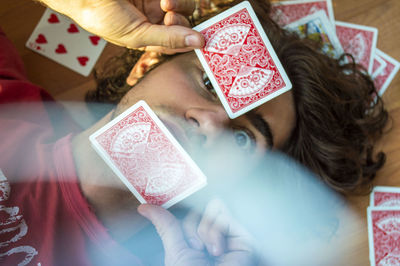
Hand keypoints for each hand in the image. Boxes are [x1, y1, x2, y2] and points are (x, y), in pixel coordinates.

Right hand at [39, 0, 203, 52]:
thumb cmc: (102, 17)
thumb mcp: (137, 35)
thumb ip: (169, 39)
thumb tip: (198, 43)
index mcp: (150, 35)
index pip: (178, 42)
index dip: (189, 41)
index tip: (198, 38)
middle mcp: (155, 17)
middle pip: (185, 20)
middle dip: (182, 20)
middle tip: (169, 17)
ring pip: (184, 2)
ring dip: (181, 3)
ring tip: (165, 1)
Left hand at [138, 199, 258, 265]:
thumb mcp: (176, 252)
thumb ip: (166, 226)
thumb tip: (144, 207)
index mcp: (199, 244)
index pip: (190, 218)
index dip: (186, 228)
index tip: (187, 243)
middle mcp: (216, 238)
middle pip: (200, 211)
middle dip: (193, 230)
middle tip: (197, 250)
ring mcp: (230, 236)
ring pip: (212, 207)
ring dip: (205, 231)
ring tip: (210, 252)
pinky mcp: (243, 235)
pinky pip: (223, 212)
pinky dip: (216, 232)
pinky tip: (219, 251)